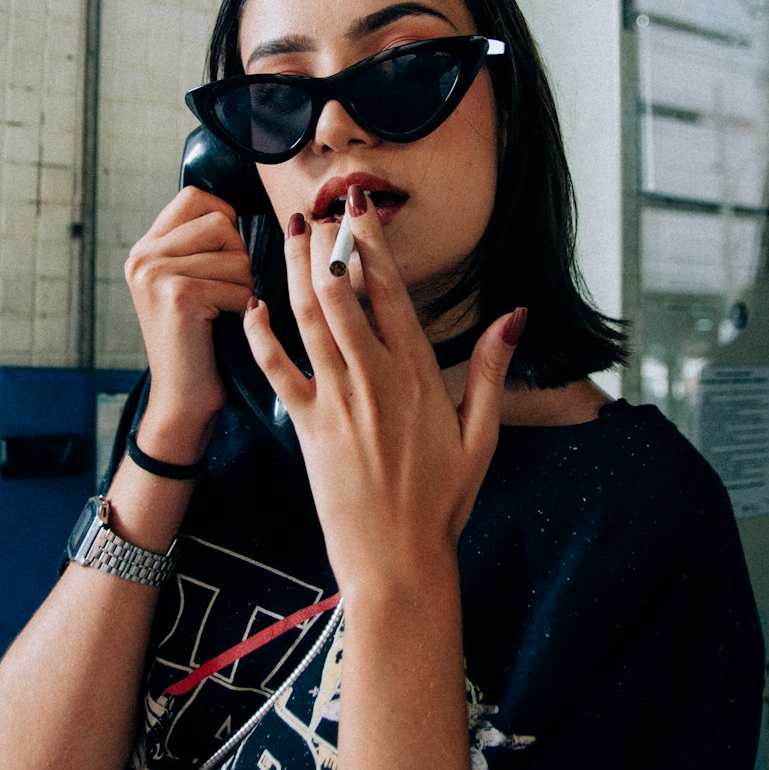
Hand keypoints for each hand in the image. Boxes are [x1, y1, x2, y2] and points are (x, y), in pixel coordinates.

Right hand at [124, 187, 254, 450]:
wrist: (182, 400)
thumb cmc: (201, 342)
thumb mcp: (189, 282)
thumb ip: (201, 244)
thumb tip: (237, 209)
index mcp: (145, 249)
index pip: (195, 197)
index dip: (225, 218)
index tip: (226, 255)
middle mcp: (142, 257)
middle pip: (221, 222)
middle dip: (238, 258)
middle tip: (222, 294)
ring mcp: (155, 274)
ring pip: (235, 253)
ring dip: (244, 285)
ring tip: (221, 312)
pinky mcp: (177, 295)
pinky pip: (239, 284)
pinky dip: (243, 308)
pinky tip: (222, 327)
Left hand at [243, 188, 522, 598]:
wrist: (398, 562)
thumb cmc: (443, 502)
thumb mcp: (482, 435)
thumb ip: (492, 371)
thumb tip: (516, 315)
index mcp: (416, 374)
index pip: (389, 290)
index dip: (372, 242)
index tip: (363, 207)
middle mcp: (373, 378)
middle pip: (341, 292)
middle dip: (328, 242)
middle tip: (321, 208)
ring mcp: (335, 400)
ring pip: (308, 318)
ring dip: (295, 269)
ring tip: (291, 230)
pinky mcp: (305, 426)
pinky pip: (276, 370)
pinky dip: (260, 334)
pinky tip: (252, 304)